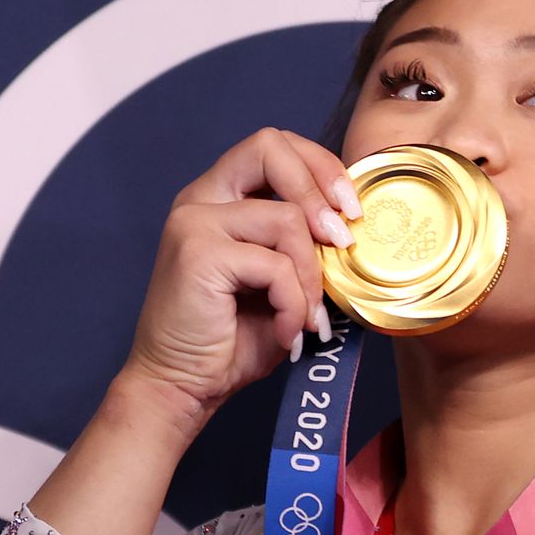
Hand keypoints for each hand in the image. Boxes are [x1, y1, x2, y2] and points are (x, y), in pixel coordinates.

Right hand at [118, 127, 362, 415]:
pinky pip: (275, 265)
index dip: (319, 166)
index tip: (350, 210)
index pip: (274, 147)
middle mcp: (201, 199)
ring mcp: (195, 221)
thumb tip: (351, 229)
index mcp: (220, 198)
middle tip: (342, 240)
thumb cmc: (231, 340)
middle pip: (270, 147)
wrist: (182, 386)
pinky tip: (284, 332)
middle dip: (320, 189)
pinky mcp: (197, 252)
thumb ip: (304, 248)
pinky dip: (292, 304)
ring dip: (310, 275)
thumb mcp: (281, 283)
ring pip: (286, 219)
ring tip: (305, 318)